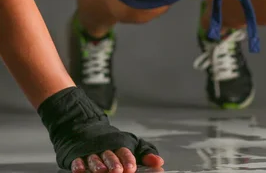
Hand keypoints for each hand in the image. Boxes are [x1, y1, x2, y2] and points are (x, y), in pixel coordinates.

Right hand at [37, 87, 164, 171]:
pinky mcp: (77, 155)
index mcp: (119, 144)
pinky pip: (77, 160)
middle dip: (114, 164)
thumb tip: (159, 163)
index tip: (132, 168)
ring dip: (98, 165)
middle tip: (118, 171)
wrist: (85, 127)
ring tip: (102, 171)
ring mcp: (90, 151)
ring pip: (94, 159)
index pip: (125, 151)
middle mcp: (105, 148)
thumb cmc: (112, 141)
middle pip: (110, 156)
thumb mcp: (132, 144)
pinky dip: (79, 165)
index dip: (128, 159)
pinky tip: (80, 170)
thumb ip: (146, 153)